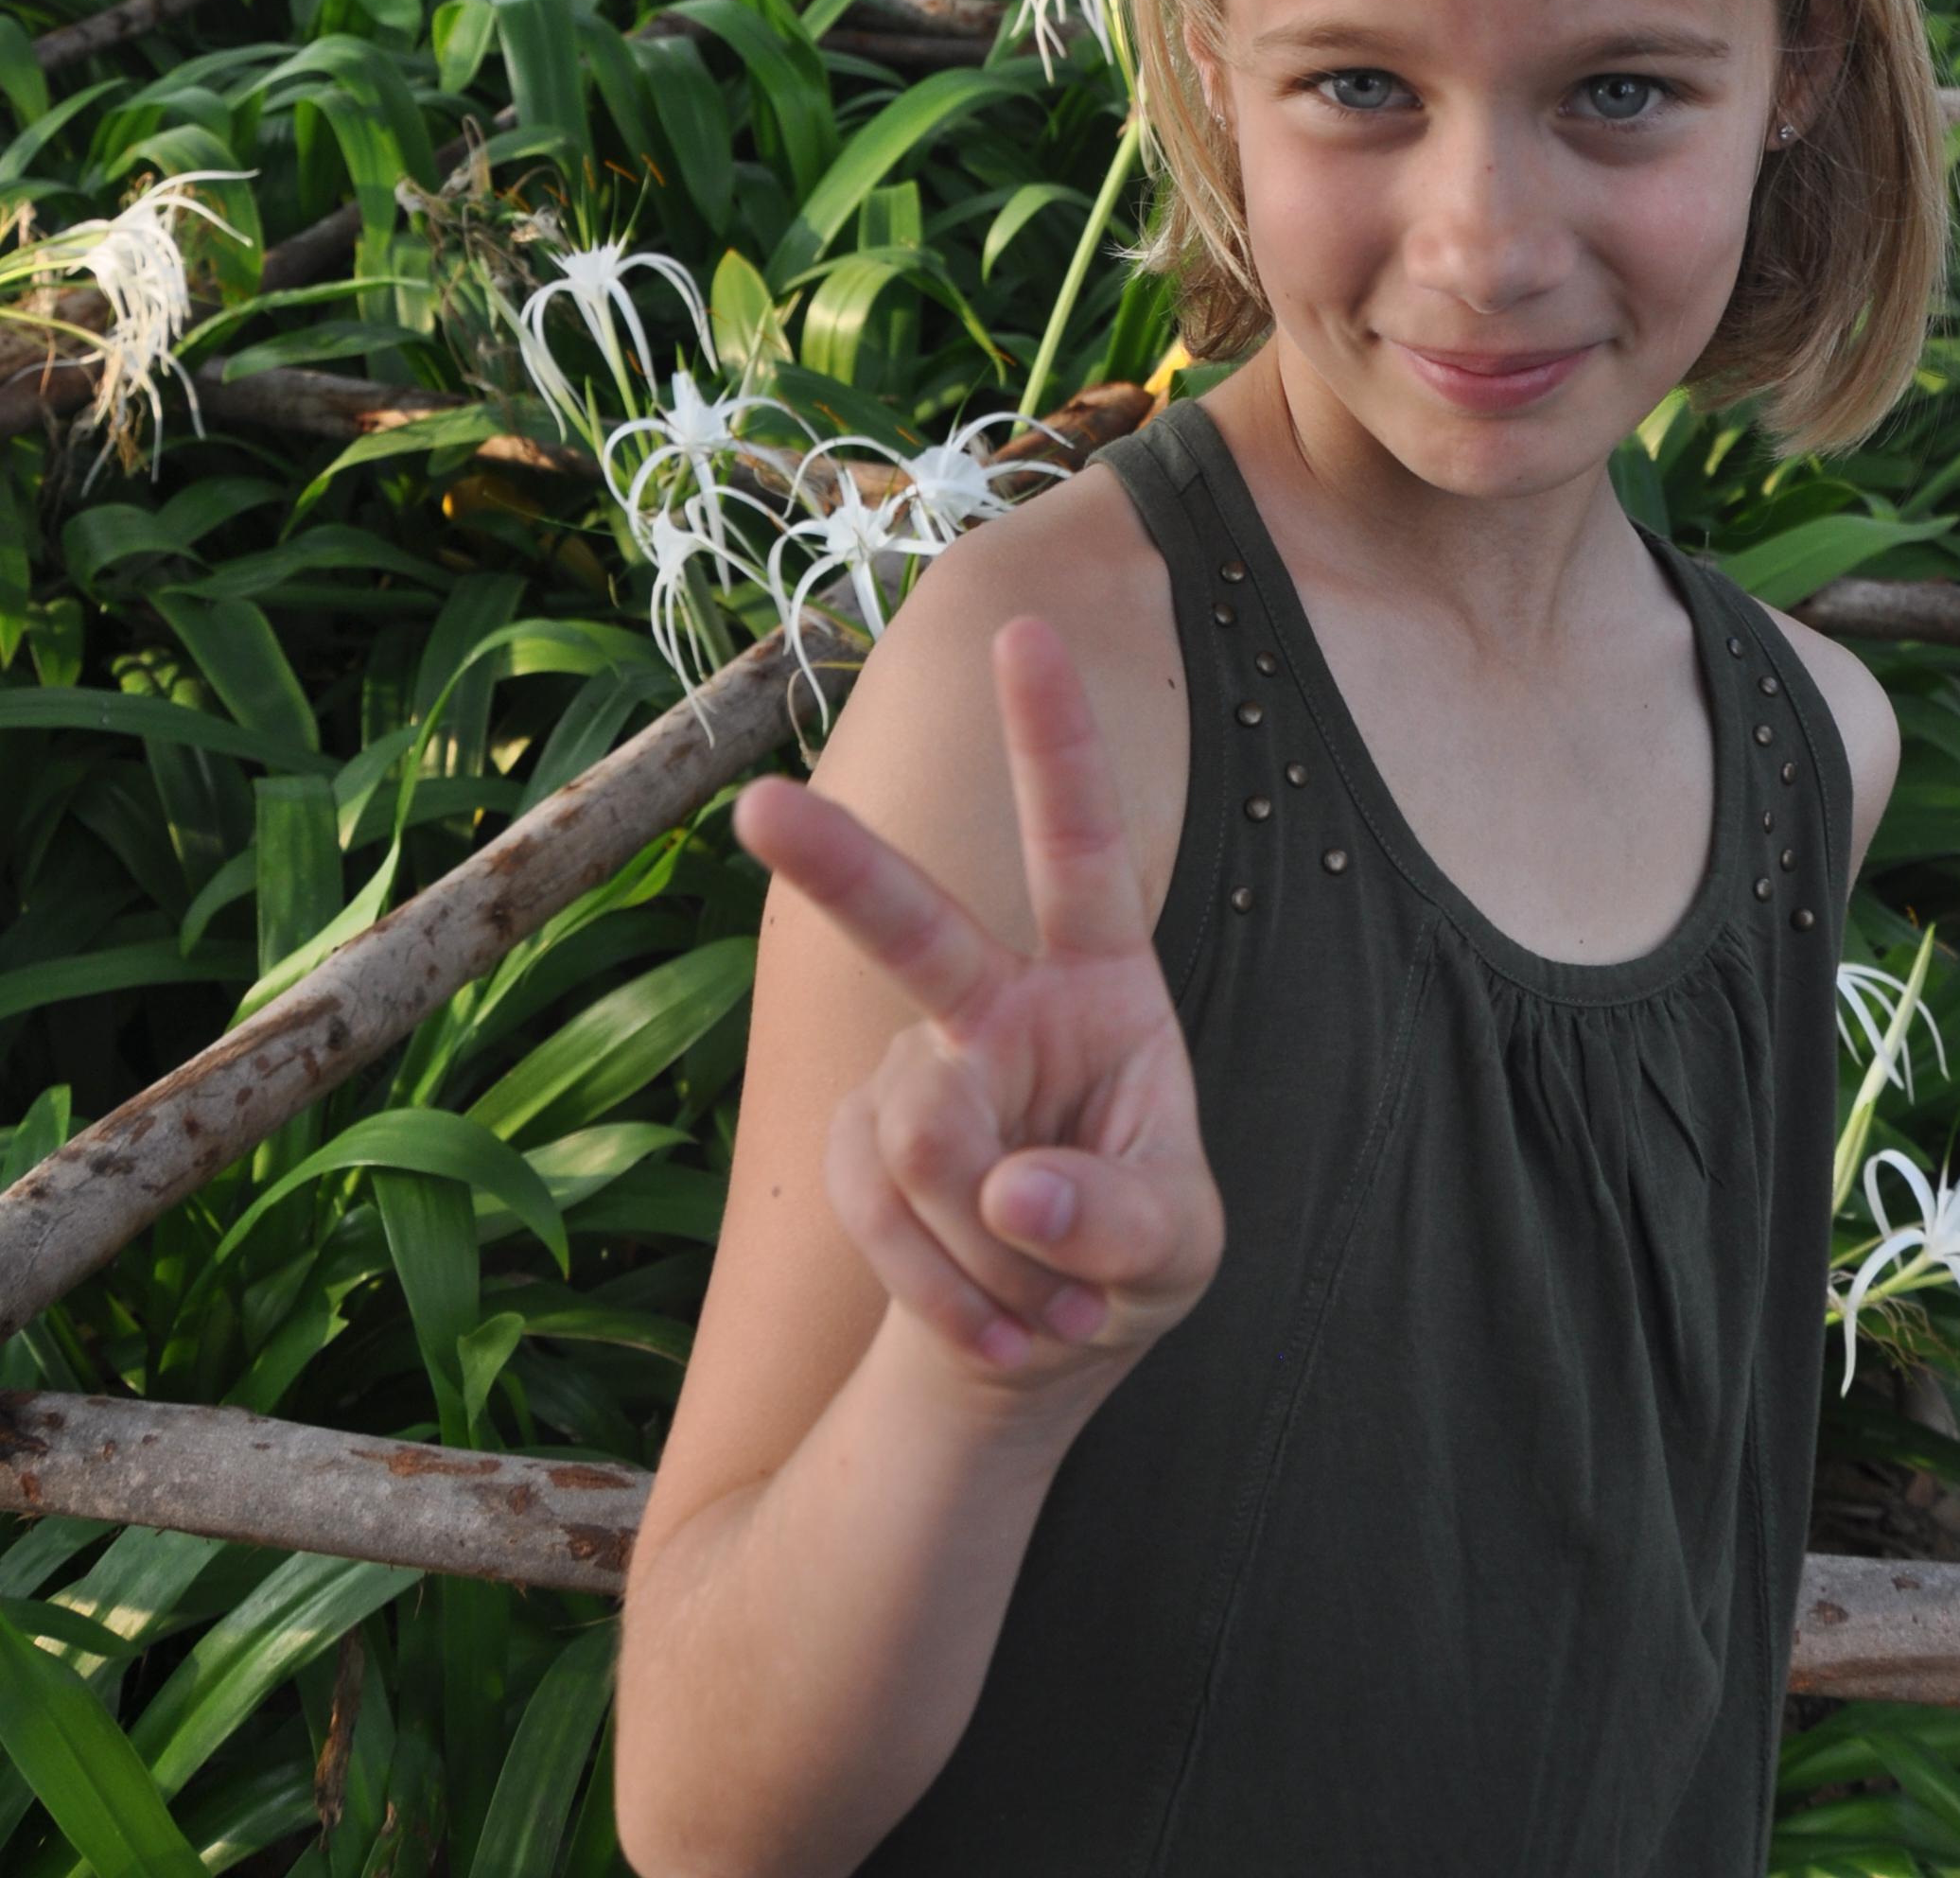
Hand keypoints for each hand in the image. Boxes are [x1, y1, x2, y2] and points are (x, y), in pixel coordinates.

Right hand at [734, 619, 1222, 1390]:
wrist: (1034, 1351)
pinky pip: (884, 1213)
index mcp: (1102, 984)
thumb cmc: (1127, 1257)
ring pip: (925, 1139)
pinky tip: (994, 1322)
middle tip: (761, 808)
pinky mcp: (859, 1142)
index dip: (1055, 740)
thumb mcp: (1176, 1252)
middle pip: (915, 927)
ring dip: (991, 1249)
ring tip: (1045, 1298)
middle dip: (837, 866)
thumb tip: (1010, 1182)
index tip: (1024, 630)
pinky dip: (945, 1289)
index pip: (1082, 846)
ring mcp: (917, 1069)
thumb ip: (1120, 1216)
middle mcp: (999, 1004)